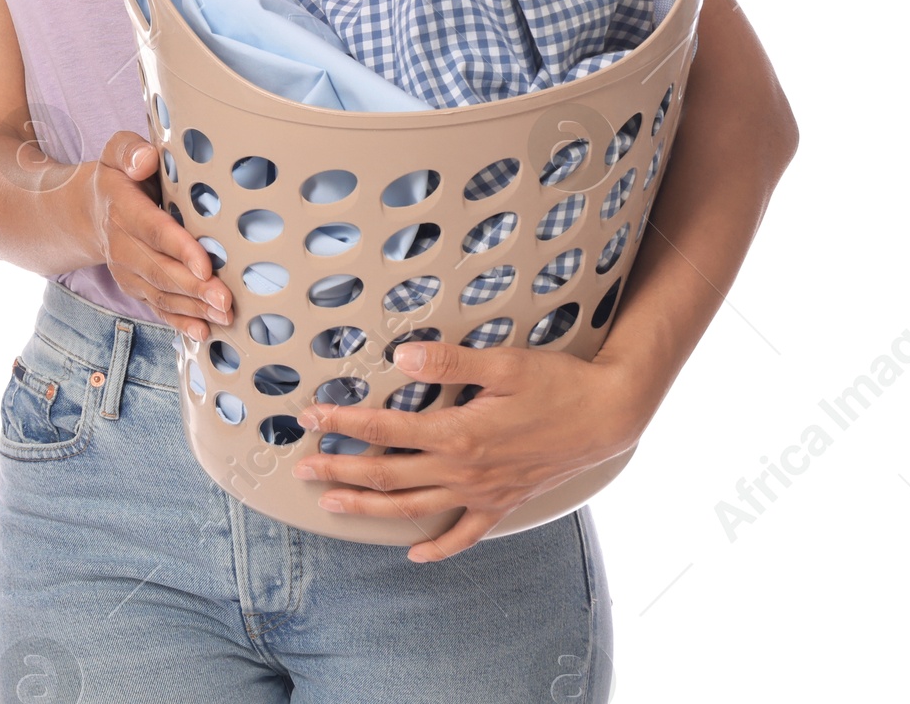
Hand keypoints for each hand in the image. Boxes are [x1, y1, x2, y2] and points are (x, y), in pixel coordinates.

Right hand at [87, 131, 231, 341]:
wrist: (88, 210)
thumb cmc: (119, 175)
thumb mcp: (117, 152)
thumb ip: (130, 150)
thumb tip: (146, 160)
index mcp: (122, 207)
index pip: (154, 230)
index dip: (180, 249)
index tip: (206, 265)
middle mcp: (121, 244)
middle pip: (160, 270)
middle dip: (194, 288)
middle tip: (226, 300)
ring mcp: (126, 270)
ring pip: (160, 294)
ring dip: (193, 308)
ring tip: (225, 315)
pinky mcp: (134, 286)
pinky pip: (156, 307)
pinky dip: (179, 321)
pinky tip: (203, 332)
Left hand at [291, 340, 652, 561]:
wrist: (606, 416)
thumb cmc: (556, 383)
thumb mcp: (503, 361)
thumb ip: (449, 360)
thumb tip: (401, 356)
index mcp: (458, 432)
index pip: (385, 429)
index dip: (344, 422)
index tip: (311, 416)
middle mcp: (464, 470)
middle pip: (388, 475)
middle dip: (341, 470)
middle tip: (302, 467)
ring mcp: (483, 492)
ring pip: (413, 508)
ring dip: (369, 507)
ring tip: (332, 504)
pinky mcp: (503, 503)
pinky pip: (464, 535)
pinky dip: (437, 548)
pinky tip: (415, 553)